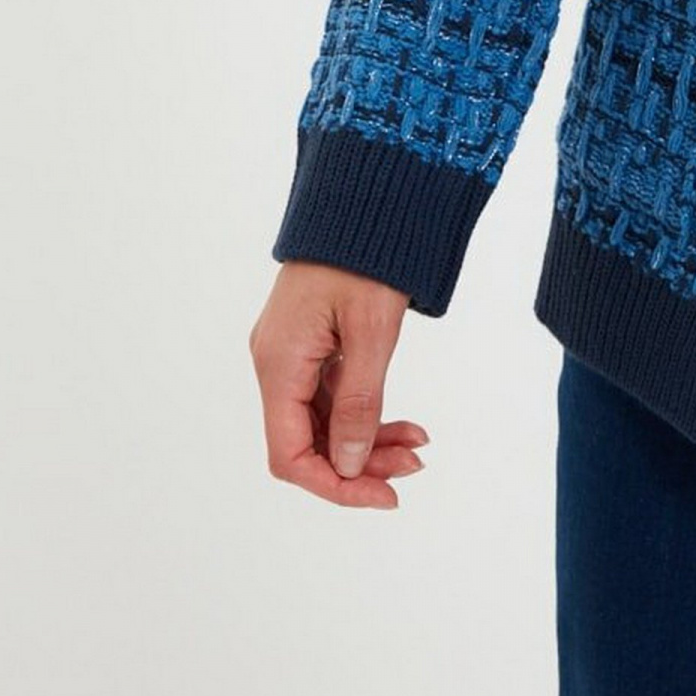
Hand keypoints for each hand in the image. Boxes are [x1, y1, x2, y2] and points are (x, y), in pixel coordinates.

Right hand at [249, 261, 429, 508]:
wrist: (364, 198)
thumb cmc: (366, 254)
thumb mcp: (372, 331)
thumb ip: (360, 402)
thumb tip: (351, 466)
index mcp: (279, 364)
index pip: (289, 455)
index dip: (334, 485)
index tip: (383, 497)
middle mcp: (276, 363)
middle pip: (308, 442)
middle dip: (359, 464)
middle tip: (413, 469)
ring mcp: (292, 353)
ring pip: (324, 422)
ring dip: (368, 441)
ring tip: (418, 447)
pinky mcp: (312, 343)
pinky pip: (333, 396)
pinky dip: (366, 412)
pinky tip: (406, 425)